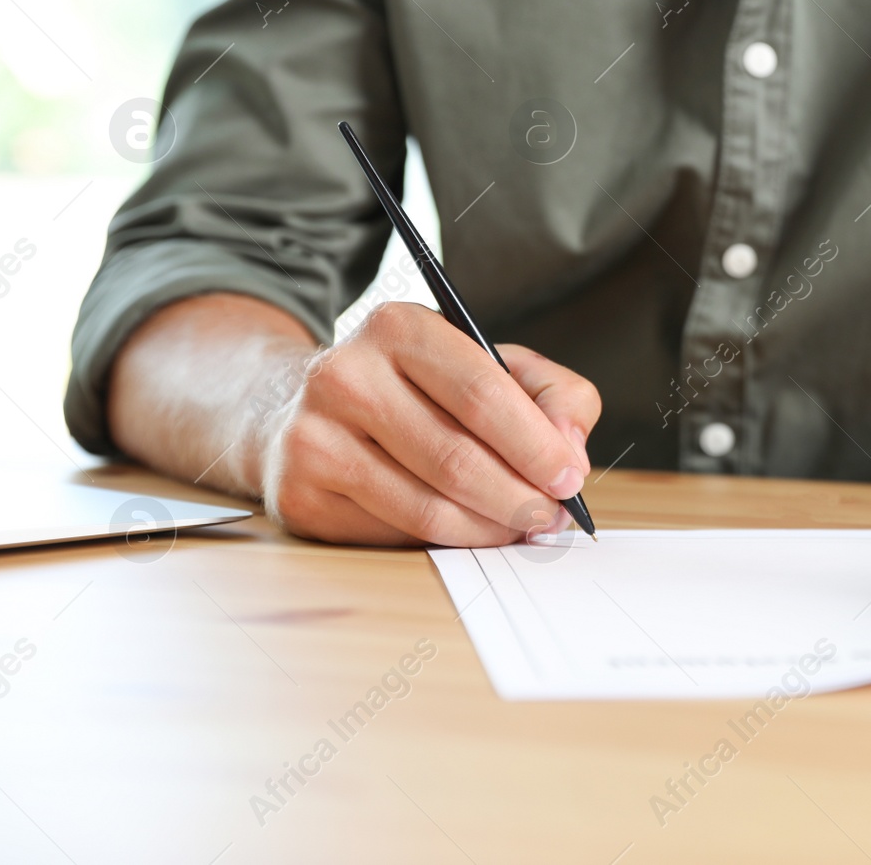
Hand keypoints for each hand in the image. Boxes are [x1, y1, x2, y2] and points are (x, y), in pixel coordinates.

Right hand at [259, 303, 599, 545]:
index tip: (570, 479)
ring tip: (518, 527)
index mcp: (399, 328)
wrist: (304, 404)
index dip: (536, 446)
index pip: (481, 395)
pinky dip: (444, 542)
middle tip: (551, 516)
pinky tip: (465, 529)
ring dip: (488, 529)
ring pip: (427, 509)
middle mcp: (345, 376)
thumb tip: (571, 453)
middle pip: (456, 460)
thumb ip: (552, 394)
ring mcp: (314, 437)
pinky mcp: (300, 494)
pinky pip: (394, 535)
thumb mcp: (489, 363)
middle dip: (520, 499)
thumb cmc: (417, 388)